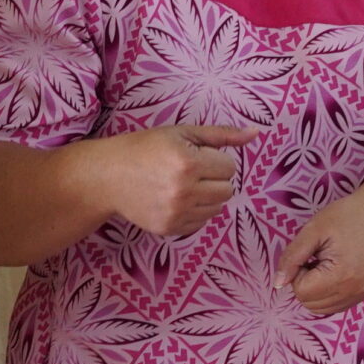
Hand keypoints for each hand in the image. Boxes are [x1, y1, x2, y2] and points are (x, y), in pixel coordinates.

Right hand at [89, 124, 256, 238]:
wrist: (107, 176)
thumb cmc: (145, 148)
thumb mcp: (181, 133)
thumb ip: (221, 135)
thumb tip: (255, 134)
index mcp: (188, 163)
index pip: (229, 167)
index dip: (214, 159)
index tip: (194, 156)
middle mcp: (183, 191)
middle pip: (227, 190)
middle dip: (214, 178)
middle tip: (190, 171)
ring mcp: (176, 213)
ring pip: (218, 208)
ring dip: (207, 196)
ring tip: (182, 185)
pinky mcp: (169, 229)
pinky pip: (201, 223)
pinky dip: (194, 212)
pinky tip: (174, 200)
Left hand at [274, 189, 363, 316]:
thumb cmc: (348, 215)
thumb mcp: (313, 229)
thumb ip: (292, 257)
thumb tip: (278, 283)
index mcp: (342, 276)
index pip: (301, 292)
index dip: (299, 271)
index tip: (312, 253)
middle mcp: (354, 292)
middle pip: (309, 304)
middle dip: (305, 283)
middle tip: (318, 258)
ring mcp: (362, 295)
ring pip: (321, 309)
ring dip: (316, 290)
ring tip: (326, 265)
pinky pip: (336, 305)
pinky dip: (328, 294)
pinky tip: (335, 272)